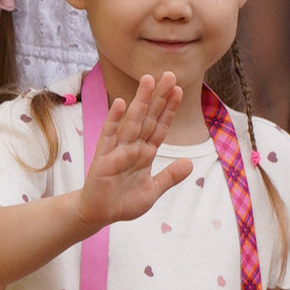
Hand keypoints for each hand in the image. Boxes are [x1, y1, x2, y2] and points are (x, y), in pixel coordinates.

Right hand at [76, 72, 192, 231]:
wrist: (99, 214)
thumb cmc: (124, 201)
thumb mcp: (153, 191)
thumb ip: (170, 177)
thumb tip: (189, 164)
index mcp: (145, 152)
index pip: (160, 126)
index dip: (169, 109)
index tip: (179, 90)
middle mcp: (133, 146)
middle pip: (149, 117)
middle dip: (159, 97)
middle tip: (170, 75)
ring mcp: (118, 149)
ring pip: (132, 121)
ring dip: (140, 101)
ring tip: (149, 80)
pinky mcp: (103, 157)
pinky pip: (109, 135)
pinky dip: (115, 119)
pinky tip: (121, 103)